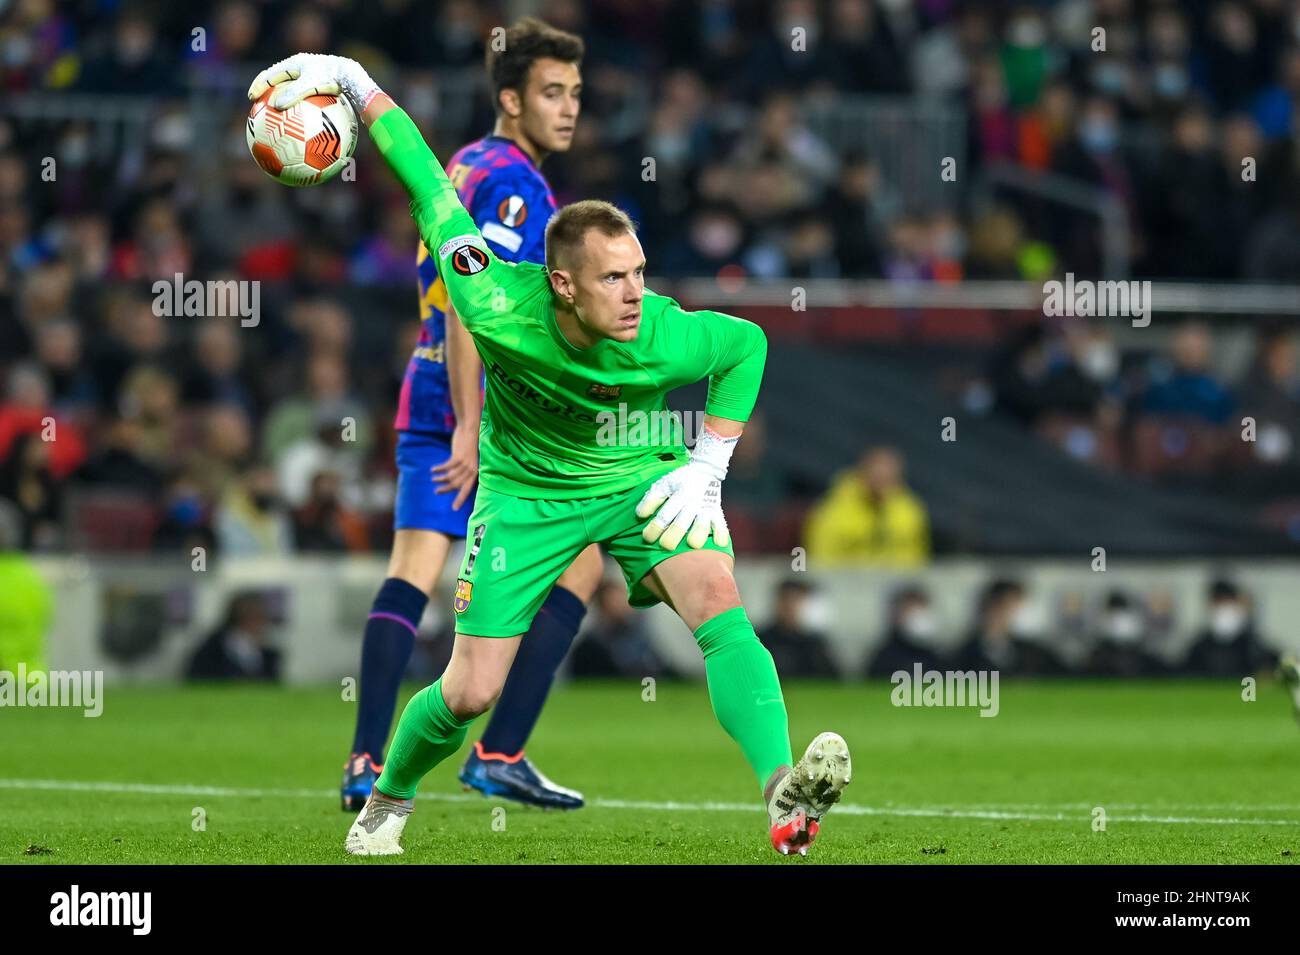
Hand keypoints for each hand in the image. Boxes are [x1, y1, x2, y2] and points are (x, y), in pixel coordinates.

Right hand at [247, 53, 378, 111]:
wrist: (351, 75)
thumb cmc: (331, 78)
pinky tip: (300, 124)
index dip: (259, 86)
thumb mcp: (310, 85)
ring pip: (291, 91)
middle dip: (267, 93)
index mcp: (294, 64)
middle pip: (277, 82)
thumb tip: (275, 107)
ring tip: (276, 116)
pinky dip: (299, 109)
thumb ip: (293, 95)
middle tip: (258, 105)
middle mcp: (300, 69)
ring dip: (282, 101)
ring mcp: (309, 77)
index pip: (270, 74)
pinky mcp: (319, 86)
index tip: (251, 98)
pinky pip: (304, 99)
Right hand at [431, 424, 479, 510]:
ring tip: (434, 479)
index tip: (454, 509)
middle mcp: (472, 470)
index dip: (460, 499)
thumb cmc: (469, 445)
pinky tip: (433, 469)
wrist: (471, 429)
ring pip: (450, 477)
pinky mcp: (459, 457)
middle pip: (456, 485)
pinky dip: (438, 469)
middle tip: (437, 492)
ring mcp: (466, 464)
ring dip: (440, 479)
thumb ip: (464, 470)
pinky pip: (446, 467)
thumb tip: (455, 481)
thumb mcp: (470, 459)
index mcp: (475, 472)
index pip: (467, 489)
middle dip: (445, 490)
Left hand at [636, 463, 730, 550]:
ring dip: (696, 537)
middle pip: (681, 524)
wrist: (705, 470)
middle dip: (671, 539)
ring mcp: (706, 508)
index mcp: (678, 494)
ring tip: (691, 544)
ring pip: (702, 527)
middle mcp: (692, 502)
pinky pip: (721, 525)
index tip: (647, 538)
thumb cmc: (680, 481)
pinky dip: (720, 535)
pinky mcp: (717, 512)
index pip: (664, 514)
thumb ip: (651, 499)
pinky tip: (717, 543)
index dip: (654, 528)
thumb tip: (640, 515)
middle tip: (665, 545)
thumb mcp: (664, 484)